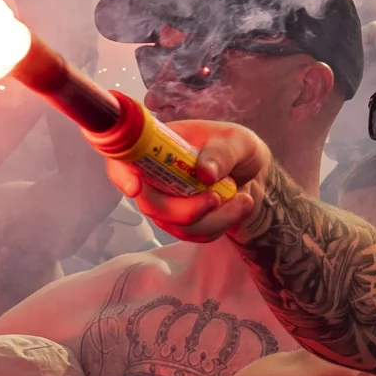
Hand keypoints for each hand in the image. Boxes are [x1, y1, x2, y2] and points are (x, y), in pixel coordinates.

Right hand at [114, 119, 273, 241]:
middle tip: (217, 197)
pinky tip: (239, 206)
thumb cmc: (237, 149)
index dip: (122, 174)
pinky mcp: (181, 222)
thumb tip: (204, 172)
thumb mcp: (238, 141)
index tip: (136, 188)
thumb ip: (222, 153)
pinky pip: (192, 234)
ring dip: (212, 219)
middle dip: (184, 209)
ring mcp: (166, 201)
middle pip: (148, 203)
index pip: (123, 159)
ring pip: (173, 224)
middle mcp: (155, 176)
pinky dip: (219, 226)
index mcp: (159, 146)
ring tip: (242, 199)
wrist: (253, 173)